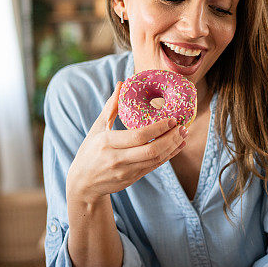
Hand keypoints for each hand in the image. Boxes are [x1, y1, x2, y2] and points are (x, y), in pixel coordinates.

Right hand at [66, 81, 187, 203]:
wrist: (83, 183)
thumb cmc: (90, 151)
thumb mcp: (97, 128)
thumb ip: (111, 107)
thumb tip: (122, 83)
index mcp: (107, 142)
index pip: (138, 136)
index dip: (158, 128)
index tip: (172, 119)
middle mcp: (117, 158)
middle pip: (151, 150)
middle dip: (171, 138)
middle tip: (183, 127)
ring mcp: (126, 171)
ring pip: (155, 159)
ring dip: (173, 147)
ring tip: (183, 135)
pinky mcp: (132, 179)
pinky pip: (154, 166)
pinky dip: (168, 156)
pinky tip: (177, 147)